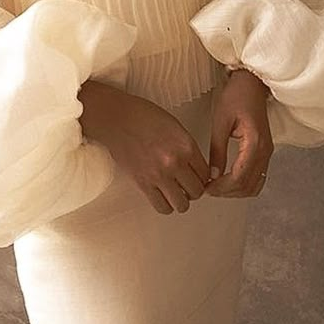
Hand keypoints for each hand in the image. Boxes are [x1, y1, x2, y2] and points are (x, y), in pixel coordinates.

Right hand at [78, 80, 210, 215]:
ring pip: (182, 204)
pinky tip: (162, 195)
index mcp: (186, 146)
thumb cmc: (142, 116)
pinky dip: (165, 205)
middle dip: (193, 190)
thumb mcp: (174, 126)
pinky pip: (162, 207)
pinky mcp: (143, 184)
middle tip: (187, 185)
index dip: (203, 178)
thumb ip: (187, 147)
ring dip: (180, 200)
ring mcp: (159, 175)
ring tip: (175, 192)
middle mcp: (175, 162)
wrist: (117, 118)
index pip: (206, 174)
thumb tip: (195, 166)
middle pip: (197, 191)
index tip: (198, 178)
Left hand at [206, 69, 273, 197]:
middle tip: (208, 188)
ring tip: (217, 185)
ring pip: (255, 185)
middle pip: (248, 185)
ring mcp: (268, 152)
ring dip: (236, 190)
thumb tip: (212, 174)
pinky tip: (229, 179)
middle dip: (227, 192)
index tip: (207, 187)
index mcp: (255, 143)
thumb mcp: (221, 120)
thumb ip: (217, 149)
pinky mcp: (265, 151)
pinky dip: (244, 184)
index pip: (240, 177)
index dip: (223, 187)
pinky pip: (258, 176)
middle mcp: (265, 151)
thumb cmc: (237, 96)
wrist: (252, 84)